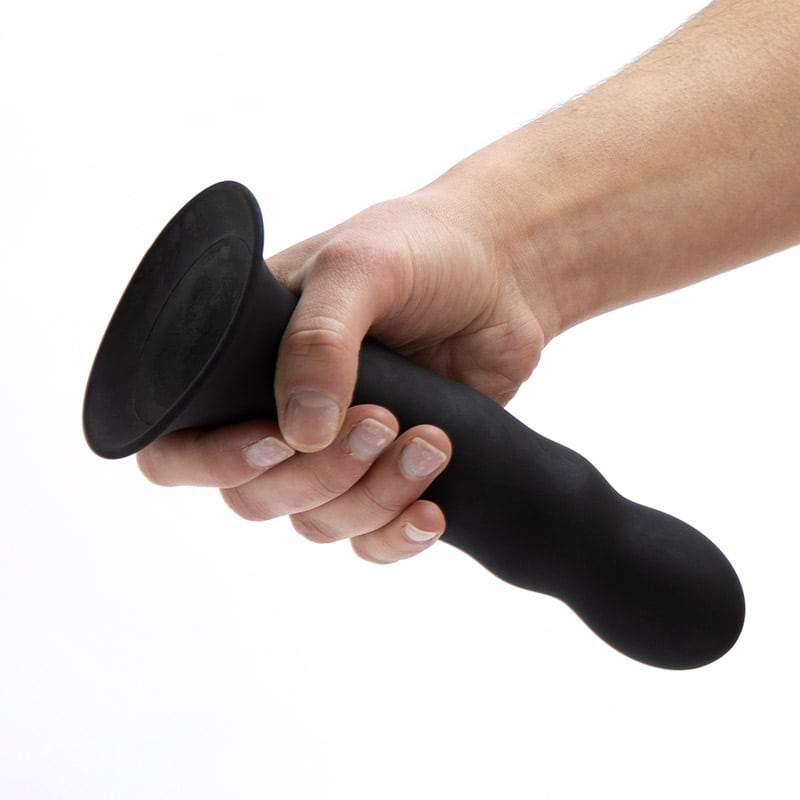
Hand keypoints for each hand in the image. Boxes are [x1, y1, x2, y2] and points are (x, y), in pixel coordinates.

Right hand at [136, 185, 545, 561]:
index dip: (214, 460)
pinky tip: (433, 512)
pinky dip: (397, 537)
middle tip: (383, 418)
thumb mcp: (359, 268)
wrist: (502, 270)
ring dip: (373, 497)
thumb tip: (301, 435)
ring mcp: (334, 450)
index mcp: (243, 361)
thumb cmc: (421, 249)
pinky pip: (371, 540)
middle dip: (320, 474)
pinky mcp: (389, 475)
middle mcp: (279, 413)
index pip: (182, 441)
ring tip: (431, 440)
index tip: (280, 439)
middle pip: (255, 497)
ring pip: (317, 522)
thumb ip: (318, 341)